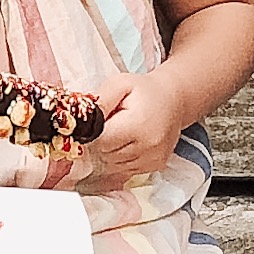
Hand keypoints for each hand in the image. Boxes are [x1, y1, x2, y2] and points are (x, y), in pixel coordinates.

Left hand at [82, 67, 187, 184]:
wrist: (173, 100)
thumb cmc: (144, 91)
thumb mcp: (119, 85)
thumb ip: (99, 101)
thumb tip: (79, 120)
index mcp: (138, 125)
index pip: (100, 140)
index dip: (92, 133)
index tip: (96, 123)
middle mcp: (148, 146)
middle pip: (105, 154)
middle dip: (102, 141)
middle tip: (112, 124)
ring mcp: (153, 159)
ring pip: (113, 164)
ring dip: (110, 151)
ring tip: (121, 132)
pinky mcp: (156, 166)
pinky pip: (126, 169)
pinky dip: (121, 158)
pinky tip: (128, 142)